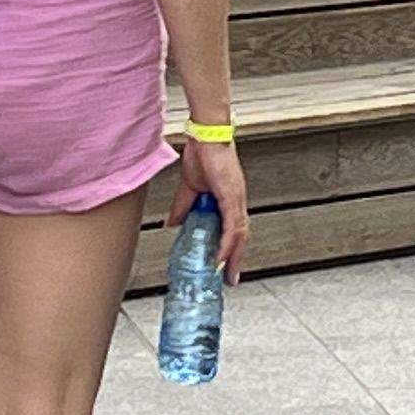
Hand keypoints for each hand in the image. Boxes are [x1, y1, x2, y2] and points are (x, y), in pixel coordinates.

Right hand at [180, 131, 250, 280]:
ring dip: (233, 256)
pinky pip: (232, 225)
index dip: (231, 249)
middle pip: (241, 237)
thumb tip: (173, 224)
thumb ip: (182, 207)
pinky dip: (228, 243)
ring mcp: (236, 199)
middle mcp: (237, 202)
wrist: (205, 135)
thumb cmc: (203, 154)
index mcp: (229, 200)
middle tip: (230, 279)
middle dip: (235, 260)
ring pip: (240, 234)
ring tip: (226, 274)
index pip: (233, 230)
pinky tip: (222, 256)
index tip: (224, 267)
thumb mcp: (189, 188)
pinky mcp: (232, 195)